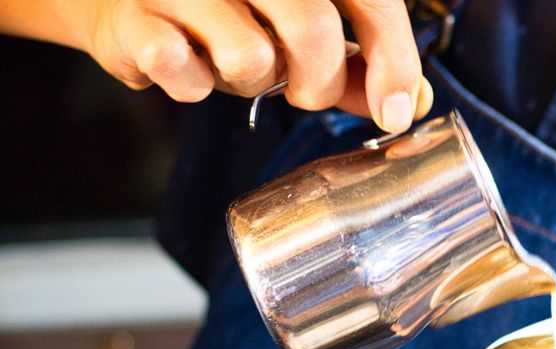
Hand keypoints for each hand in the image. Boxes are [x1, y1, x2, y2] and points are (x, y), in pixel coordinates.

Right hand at [78, 0, 432, 131]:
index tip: (394, 113)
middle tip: (302, 91)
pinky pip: (181, 70)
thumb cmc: (229, 16)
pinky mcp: (134, 14)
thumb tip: (408, 103)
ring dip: (248, 84)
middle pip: (313, 30)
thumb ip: (356, 64)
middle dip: (318, 84)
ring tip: (229, 62)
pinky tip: (184, 66)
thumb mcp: (300, 31)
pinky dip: (192, 86)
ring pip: (249, 58)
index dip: (393, 60)